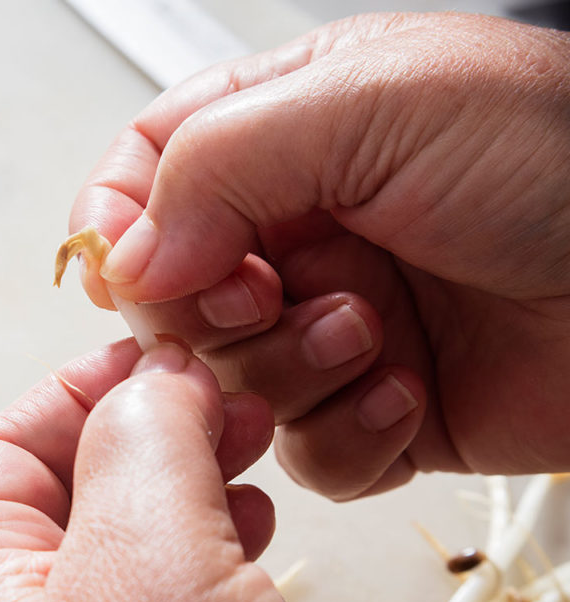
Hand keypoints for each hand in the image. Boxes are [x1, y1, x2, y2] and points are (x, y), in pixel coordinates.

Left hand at [0, 341, 344, 601]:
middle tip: (225, 407)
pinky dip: (192, 559)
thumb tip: (152, 375)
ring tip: (247, 465)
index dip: (83, 389)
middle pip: (55, 495)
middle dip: (143, 438)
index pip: (0, 449)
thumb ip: (142, 438)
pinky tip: (245, 539)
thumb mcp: (155, 555)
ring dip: (177, 493)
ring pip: (107, 549)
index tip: (163, 354)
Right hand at [71, 12, 569, 499]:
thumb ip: (220, 162)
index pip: (147, 173)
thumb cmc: (561, 159)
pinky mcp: (379, 409)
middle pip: (175, 294)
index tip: (132, 269)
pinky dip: (347, 437)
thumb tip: (129, 258)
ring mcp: (335, 321)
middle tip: (270, 295)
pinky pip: (307, 453)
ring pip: (232, 380)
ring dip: (290, 370)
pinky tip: (409, 393)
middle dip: (212, 312)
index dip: (120, 225)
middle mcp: (303, 229)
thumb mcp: (374, 104)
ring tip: (372, 334)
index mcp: (290, 132)